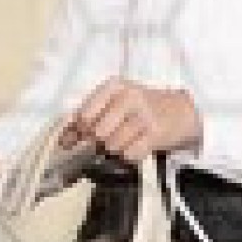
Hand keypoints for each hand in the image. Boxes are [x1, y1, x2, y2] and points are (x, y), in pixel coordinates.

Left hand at [71, 80, 199, 165]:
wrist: (179, 110)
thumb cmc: (139, 107)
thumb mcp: (113, 103)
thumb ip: (85, 118)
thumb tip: (62, 140)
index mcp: (114, 86)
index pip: (84, 114)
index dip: (79, 131)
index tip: (82, 136)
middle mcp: (129, 97)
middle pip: (98, 132)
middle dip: (99, 141)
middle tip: (108, 138)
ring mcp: (144, 115)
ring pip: (113, 145)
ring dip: (115, 149)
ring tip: (125, 140)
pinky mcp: (156, 133)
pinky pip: (130, 154)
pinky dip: (130, 155)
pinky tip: (136, 144)